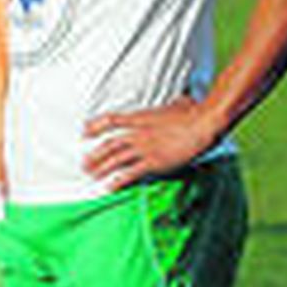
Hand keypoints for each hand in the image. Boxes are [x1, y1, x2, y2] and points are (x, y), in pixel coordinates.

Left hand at [84, 96, 219, 190]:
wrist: (203, 124)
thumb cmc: (194, 111)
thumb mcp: (180, 102)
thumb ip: (175, 103)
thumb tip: (182, 99)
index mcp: (142, 116)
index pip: (111, 120)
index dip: (95, 126)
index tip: (84, 132)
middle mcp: (139, 132)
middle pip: (110, 144)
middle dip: (95, 154)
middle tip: (84, 163)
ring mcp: (145, 148)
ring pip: (116, 159)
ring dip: (101, 168)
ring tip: (91, 175)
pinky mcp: (154, 162)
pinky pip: (131, 173)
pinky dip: (118, 181)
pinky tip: (109, 187)